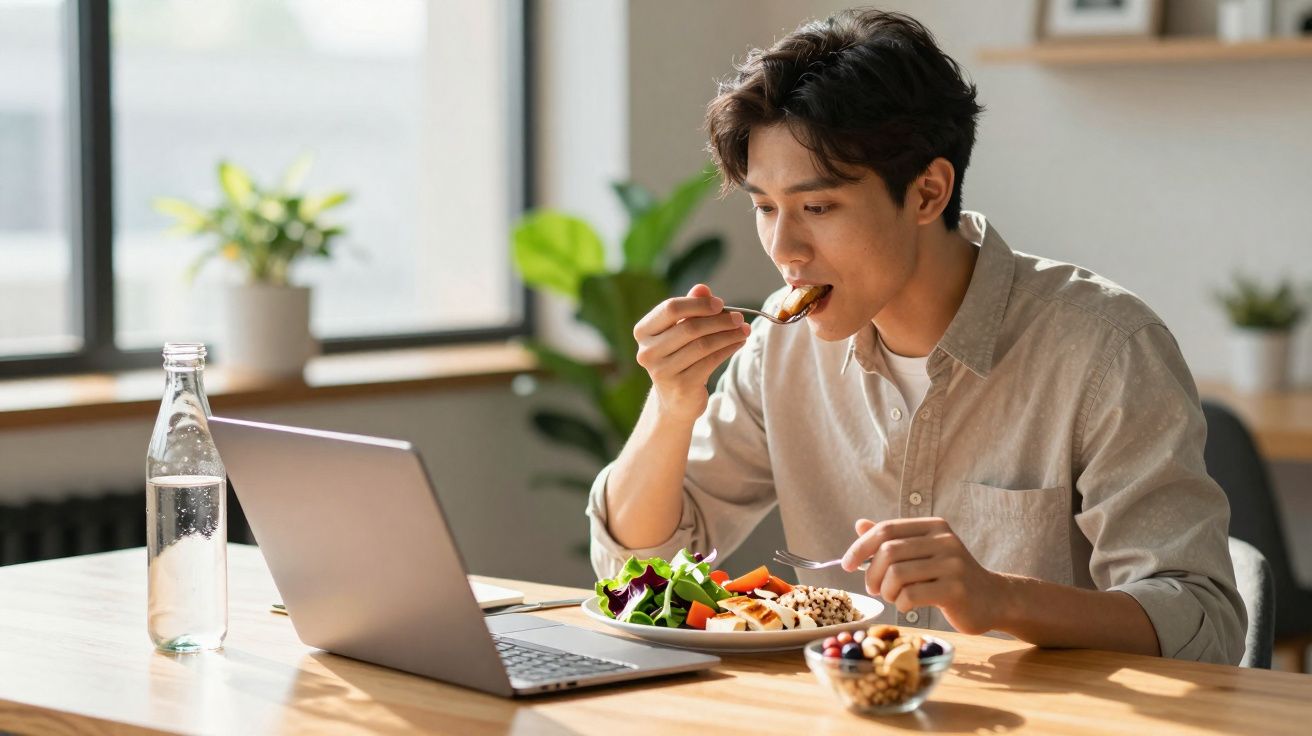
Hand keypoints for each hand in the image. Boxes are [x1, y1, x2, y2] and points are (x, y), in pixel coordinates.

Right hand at [633, 284, 750, 421]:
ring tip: (744, 330)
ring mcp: (662, 371)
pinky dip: (728, 349)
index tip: (720, 304)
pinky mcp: (681, 386)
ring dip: (728, 335)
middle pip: (689, 327)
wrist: (674, 400)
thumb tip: (702, 288)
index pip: (670, 308)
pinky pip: (711, 362)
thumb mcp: (680, 330)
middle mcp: (647, 352)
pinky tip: (738, 343)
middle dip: (719, 320)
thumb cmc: (678, 357)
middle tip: (739, 317)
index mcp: (643, 332)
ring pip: (703, 345)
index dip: (698, 304)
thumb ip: (689, 308)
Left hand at [841, 517, 1008, 634]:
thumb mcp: (924, 552)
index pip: (886, 529)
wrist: (994, 599)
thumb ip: (894, 539)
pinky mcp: (956, 590)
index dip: (860, 547)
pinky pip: (911, 595)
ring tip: (892, 597)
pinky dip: (900, 603)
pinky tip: (906, 605)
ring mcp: (952, 564)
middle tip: (872, 588)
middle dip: (871, 574)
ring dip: (885, 591)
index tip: (846, 565)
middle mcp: (944, 540)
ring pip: (897, 575)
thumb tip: (860, 524)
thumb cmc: (951, 576)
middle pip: (888, 552)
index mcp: (933, 526)